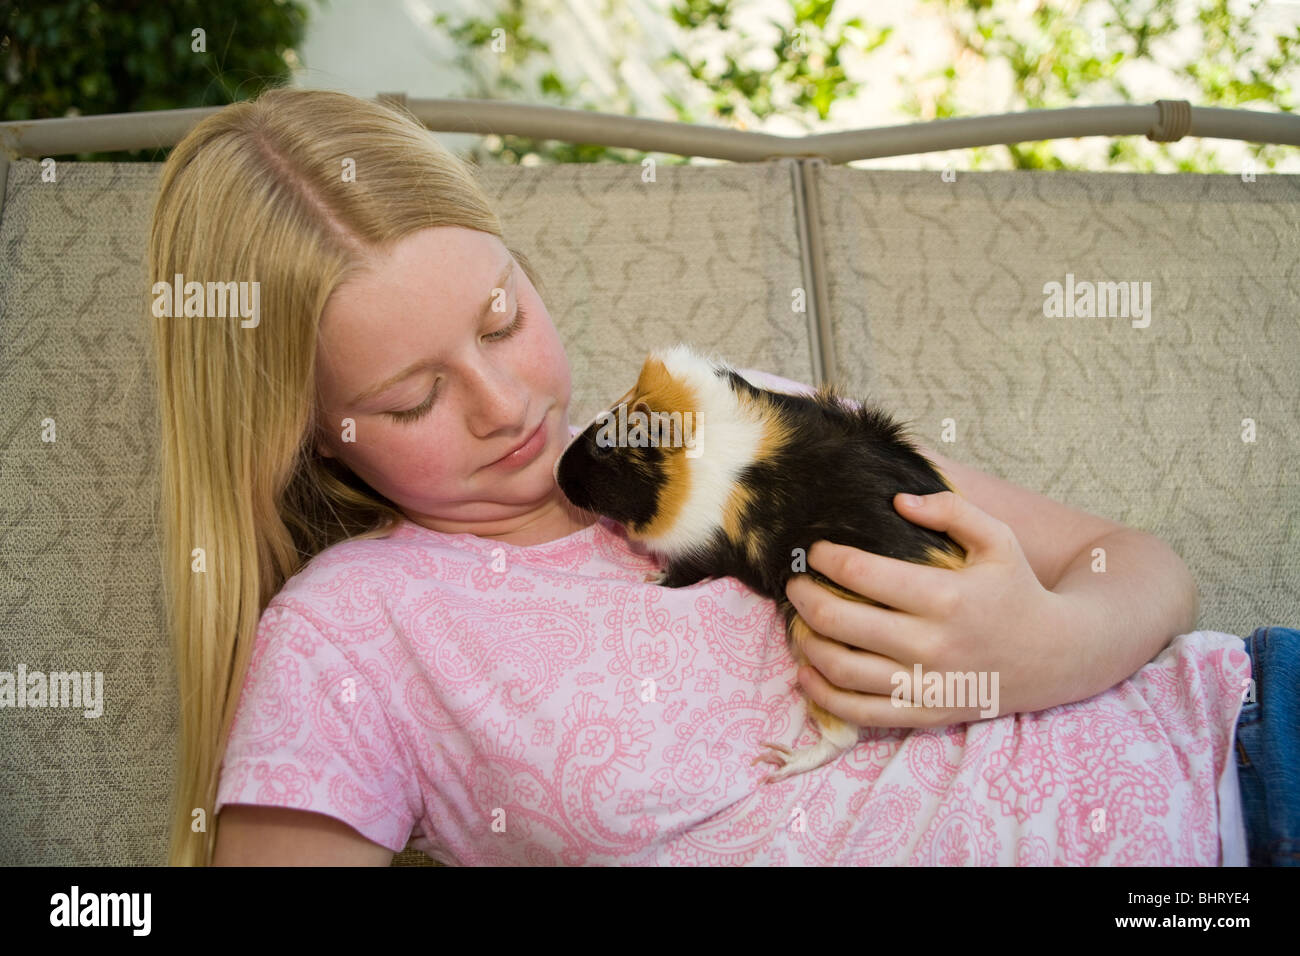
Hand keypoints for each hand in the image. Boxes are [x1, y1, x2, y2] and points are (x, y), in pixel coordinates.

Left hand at [783, 491, 1074, 727]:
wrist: (1058, 655)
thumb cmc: (1018, 590)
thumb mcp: (998, 538)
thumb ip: (951, 510)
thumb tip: (899, 500)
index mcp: (945, 595)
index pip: (862, 573)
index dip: (826, 558)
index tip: (815, 550)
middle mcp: (931, 643)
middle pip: (841, 620)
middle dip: (805, 597)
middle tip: (795, 583)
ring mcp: (925, 683)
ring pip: (841, 668)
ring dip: (806, 643)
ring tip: (798, 623)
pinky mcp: (923, 713)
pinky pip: (859, 711)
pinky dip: (822, 694)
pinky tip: (807, 672)